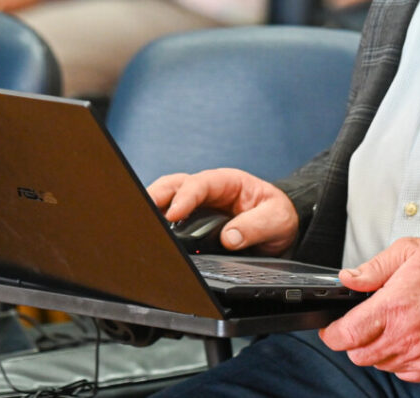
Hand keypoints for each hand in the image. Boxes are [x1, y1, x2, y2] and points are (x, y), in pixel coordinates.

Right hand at [147, 168, 298, 255]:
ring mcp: (198, 205)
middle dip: (156, 196)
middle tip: (142, 213)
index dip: (185, 198)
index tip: (173, 215)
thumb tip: (230, 238)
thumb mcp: (277, 219)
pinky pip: (170, 219)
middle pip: (175, 185)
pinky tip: (150, 236)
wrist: (280, 227)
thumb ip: (256, 226)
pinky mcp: (192, 222)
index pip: (201, 184)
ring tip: (139, 224)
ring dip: (152, 207)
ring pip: (167, 198)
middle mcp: (209, 190)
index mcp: (228, 182)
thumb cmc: (277, 216)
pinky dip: (157, 224)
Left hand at [319, 238, 419, 382]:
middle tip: (363, 324)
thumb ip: (372, 268)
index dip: (332, 334)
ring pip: (379, 364)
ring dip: (377, 350)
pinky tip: (407, 338)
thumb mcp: (407, 253)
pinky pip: (402, 373)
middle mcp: (405, 335)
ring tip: (392, 326)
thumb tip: (347, 279)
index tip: (331, 329)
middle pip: (358, 355)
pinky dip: (398, 359)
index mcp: (394, 307)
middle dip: (354, 341)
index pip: (347, 335)